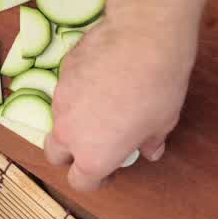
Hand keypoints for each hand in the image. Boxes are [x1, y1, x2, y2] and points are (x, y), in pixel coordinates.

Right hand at [44, 5, 195, 190]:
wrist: (143, 37)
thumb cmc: (158, 87)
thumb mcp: (162, 122)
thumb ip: (150, 142)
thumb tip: (150, 151)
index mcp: (93, 155)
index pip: (80, 182)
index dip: (96, 181)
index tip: (109, 172)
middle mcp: (69, 132)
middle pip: (55, 155)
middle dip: (70, 155)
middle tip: (95, 144)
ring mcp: (60, 100)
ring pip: (58, 120)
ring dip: (74, 121)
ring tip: (101, 105)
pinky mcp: (61, 71)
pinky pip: (65, 90)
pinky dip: (78, 92)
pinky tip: (101, 77)